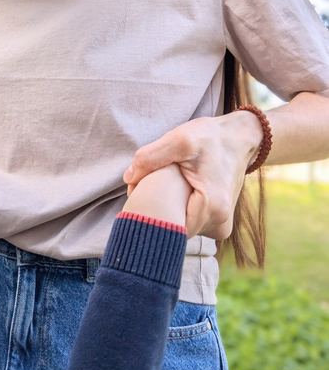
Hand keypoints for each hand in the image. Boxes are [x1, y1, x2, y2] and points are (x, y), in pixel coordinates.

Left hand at [123, 112, 262, 239]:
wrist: (239, 138)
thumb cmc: (210, 138)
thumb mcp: (179, 139)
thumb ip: (150, 157)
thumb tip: (129, 179)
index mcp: (212, 208)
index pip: (169, 229)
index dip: (150, 215)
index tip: (139, 198)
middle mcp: (220, 224)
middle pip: (175, 232)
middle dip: (158, 214)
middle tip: (146, 190)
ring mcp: (221, 227)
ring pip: (182, 230)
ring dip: (170, 213)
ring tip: (163, 190)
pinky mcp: (219, 223)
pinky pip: (191, 225)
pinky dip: (180, 213)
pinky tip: (176, 195)